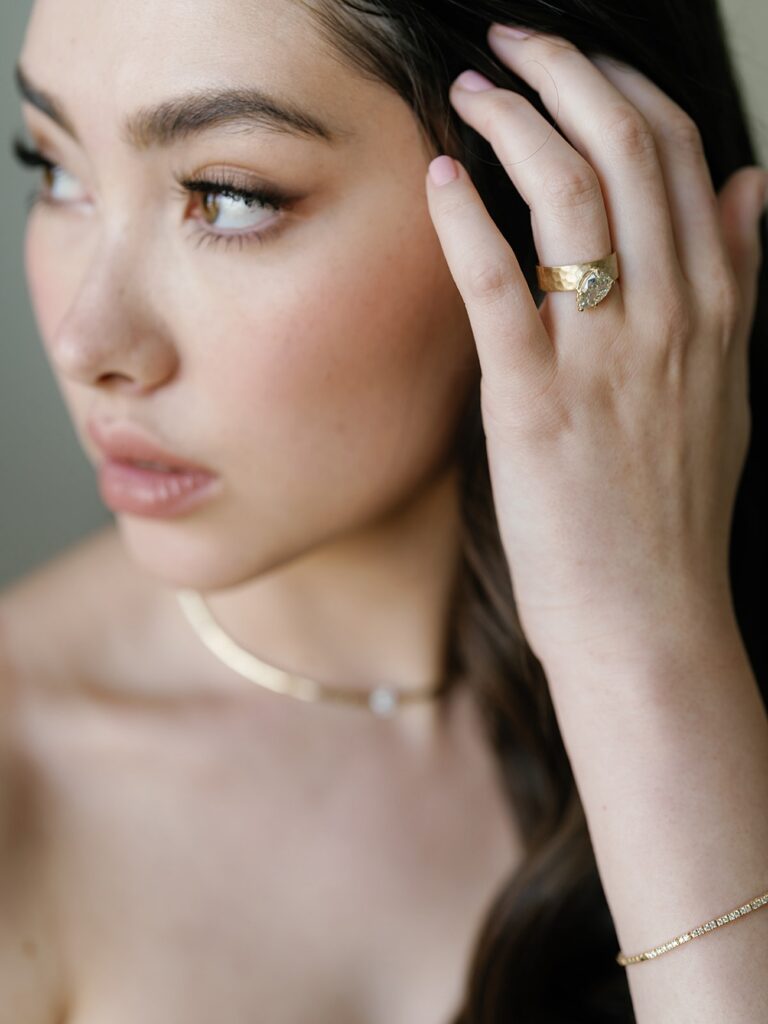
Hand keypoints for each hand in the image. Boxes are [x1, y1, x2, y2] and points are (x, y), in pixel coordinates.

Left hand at [426, 25, 766, 668]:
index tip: (574, 67)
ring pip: (572, 197)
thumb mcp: (729, 389)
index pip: (681, 156)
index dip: (624, 89)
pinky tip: (442, 177)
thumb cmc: (673, 513)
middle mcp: (672, 316)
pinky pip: (502, 288)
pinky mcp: (537, 404)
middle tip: (510, 44)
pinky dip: (469, 222)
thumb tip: (753, 188)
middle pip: (630, 150)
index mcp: (717, 307)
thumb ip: (740, 284)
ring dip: (516, 123)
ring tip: (470, 88)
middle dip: (567, 74)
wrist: (650, 620)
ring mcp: (606, 358)